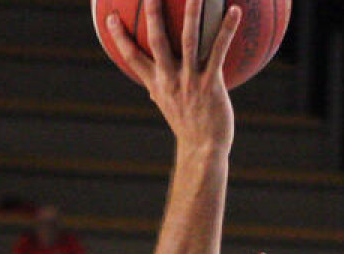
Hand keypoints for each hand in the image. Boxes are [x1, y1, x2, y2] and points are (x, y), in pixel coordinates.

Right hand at [102, 0, 240, 149]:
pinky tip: (235, 10)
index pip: (132, 57)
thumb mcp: (169, 107)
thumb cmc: (188, 127)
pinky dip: (227, 29)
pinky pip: (219, 51)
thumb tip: (152, 89)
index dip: (119, 37)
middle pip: (157, 41)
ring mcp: (190, 80)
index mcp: (157, 83)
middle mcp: (170, 79)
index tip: (109, 18)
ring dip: (192, 14)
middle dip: (152, 15)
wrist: (203, 149)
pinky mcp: (211, 84)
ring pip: (189, 41)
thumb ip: (161, 92)